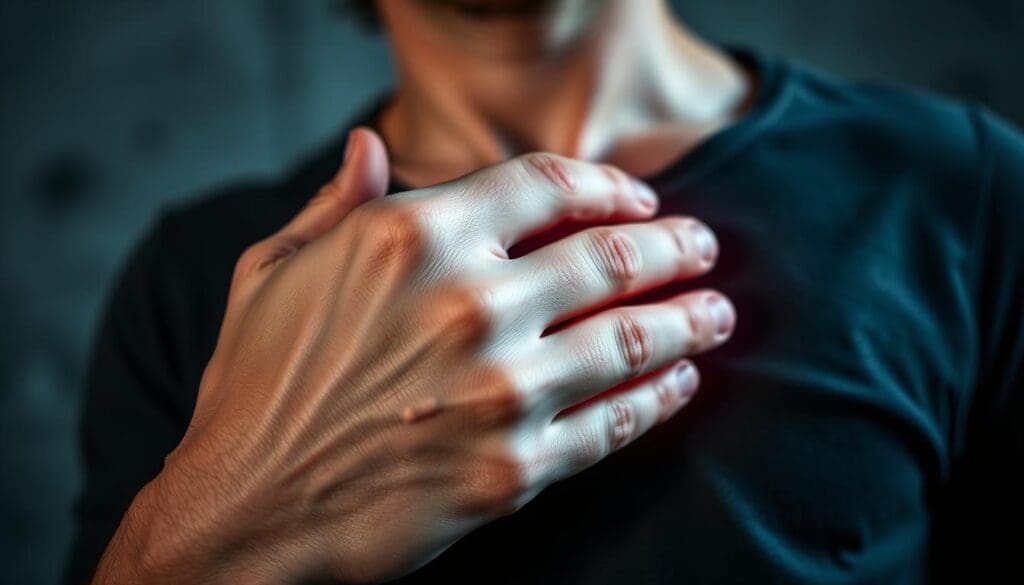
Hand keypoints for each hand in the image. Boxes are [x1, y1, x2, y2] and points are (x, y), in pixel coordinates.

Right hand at [93, 128, 734, 583]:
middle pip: (612, 258)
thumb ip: (338, 203)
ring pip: (633, 339)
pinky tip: (682, 383)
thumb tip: (369, 144)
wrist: (245, 509)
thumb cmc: (258, 385)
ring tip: (717, 313)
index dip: (610, 187)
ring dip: (690, 321)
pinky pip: (614, 424)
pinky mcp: (513, 470)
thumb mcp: (273, 270)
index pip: (548, 185)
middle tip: (705, 249)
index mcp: (411, 238)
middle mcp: (466, 304)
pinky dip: (661, 398)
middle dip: (675, 248)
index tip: (640, 201)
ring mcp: (497, 391)